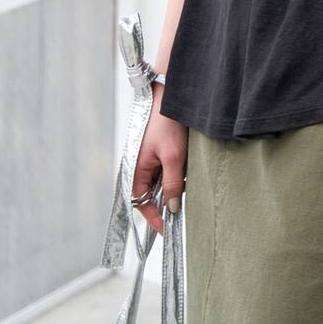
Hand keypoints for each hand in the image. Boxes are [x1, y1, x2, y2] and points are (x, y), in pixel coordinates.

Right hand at [131, 82, 187, 235]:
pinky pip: (166, 168)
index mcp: (136, 170)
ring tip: (186, 180)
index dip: (155, 218)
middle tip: (183, 207)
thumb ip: (172, 184)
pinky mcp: (158, 149)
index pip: (142, 203)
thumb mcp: (173, 157)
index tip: (168, 230)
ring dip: (174, 184)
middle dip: (167, 200)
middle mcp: (139, 166)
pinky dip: (176, 172)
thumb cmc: (167, 123)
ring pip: (161, 181)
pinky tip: (186, 166)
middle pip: (152, 194)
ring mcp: (148, 157)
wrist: (169, 94)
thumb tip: (171, 209)